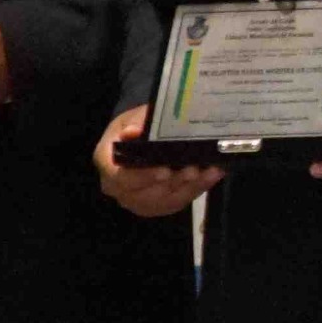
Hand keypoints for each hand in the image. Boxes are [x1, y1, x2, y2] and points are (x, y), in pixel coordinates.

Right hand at [95, 104, 221, 217]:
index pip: (120, 178)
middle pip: (145, 194)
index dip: (142, 177)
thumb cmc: (135, 126)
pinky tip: (213, 174)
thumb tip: (132, 132)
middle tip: (193, 170)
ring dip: (189, 187)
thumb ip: (136, 123)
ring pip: (166, 200)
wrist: (142, 137)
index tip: (164, 170)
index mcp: (108, 165)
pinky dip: (198, 188)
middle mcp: (120, 188)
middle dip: (172, 182)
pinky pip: (179, 201)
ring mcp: (140, 200)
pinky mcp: (160, 205)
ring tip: (208, 171)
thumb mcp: (133, 117)